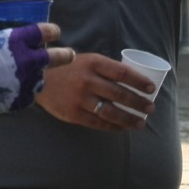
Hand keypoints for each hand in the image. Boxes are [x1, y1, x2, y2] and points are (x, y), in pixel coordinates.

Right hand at [0, 21, 73, 118]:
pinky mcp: (19, 100)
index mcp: (17, 41)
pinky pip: (28, 95)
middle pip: (56, 57)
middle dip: (65, 55)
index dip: (52, 31)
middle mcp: (27, 61)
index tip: (55, 32)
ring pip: (41, 78)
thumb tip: (2, 31)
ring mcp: (25, 82)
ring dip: (37, 75)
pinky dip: (24, 91)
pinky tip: (15, 89)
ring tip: (30, 76)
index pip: (44, 32)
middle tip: (71, 54)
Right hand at [34, 51, 153, 130]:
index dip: (139, 81)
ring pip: (111, 111)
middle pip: (119, 94)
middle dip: (138, 103)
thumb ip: (105, 69)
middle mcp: (87, 80)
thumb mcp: (86, 61)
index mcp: (93, 63)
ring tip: (140, 123)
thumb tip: (133, 81)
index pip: (122, 72)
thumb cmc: (68, 69)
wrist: (37, 79)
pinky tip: (122, 128)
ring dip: (129, 119)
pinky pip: (98, 123)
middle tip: (150, 108)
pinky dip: (112, 127)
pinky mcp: (73, 113)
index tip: (151, 88)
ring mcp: (80, 98)